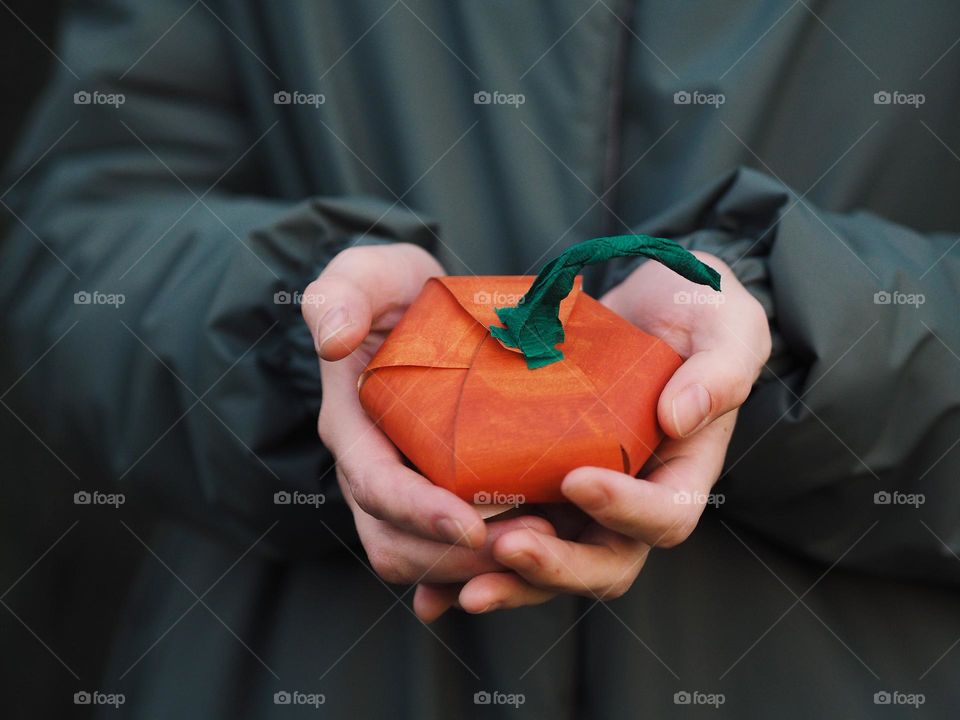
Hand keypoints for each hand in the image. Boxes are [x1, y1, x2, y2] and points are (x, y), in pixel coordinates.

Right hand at [302, 243, 554, 616]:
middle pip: (398, 542)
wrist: (421, 310)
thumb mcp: (369, 274)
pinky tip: (534, 567)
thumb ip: (342, 294)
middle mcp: (375, 469)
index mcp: (353, 426)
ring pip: (426, 559)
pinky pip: (454, 553)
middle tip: (533, 541)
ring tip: (549, 544)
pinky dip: (487, 569)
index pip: (375, 485)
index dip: (418, 512)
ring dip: (481, 567)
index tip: (472, 525)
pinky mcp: (442, 497)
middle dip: (458, 556)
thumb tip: (331, 341)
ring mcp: (407, 489)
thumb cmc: (396, 292)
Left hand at [429, 252, 770, 613]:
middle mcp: (630, 499)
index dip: (626, 510)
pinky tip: (429, 587)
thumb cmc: (699, 314)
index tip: (577, 479)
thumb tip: (678, 417)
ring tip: (454, 583)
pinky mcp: (538, 485)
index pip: (665, 516)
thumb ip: (720, 371)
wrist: (648, 305)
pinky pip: (510, 533)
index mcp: (682, 472)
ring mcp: (581, 499)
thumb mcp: (727, 327)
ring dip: (505, 579)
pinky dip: (472, 564)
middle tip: (508, 547)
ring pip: (550, 560)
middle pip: (602, 562)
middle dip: (555, 566)